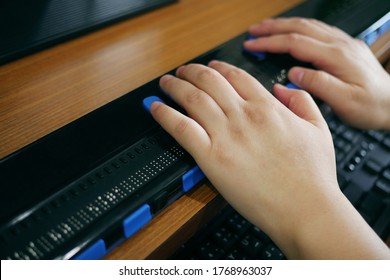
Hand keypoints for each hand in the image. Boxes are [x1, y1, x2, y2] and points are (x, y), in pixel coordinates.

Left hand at [151, 60, 342, 256]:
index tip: (210, 67)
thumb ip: (303, 102)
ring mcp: (226, 135)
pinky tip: (155, 108)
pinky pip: (181, 128)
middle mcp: (244, 116)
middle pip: (209, 81)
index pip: (235, 76)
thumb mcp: (319, 129)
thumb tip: (285, 88)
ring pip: (192, 99)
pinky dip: (164, 115)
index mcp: (268, 107)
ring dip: (174, 86)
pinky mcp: (211, 157)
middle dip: (192, 71)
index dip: (218, 68)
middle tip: (183, 72)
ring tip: (166, 83)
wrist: (305, 208)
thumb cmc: (313, 176)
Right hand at [244, 17, 389, 129]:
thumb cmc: (372, 106)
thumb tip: (293, 72)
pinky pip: (317, 30)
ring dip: (284, 25)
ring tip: (266, 29)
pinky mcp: (345, 47)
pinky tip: (292, 32)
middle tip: (253, 32)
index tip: (252, 45)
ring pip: (308, 26)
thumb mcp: (345, 101)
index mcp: (336, 56)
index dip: (270, 42)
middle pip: (300, 28)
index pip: (295, 42)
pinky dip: (298, 28)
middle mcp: (339, 45)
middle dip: (272, 28)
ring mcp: (343, 43)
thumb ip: (318, 84)